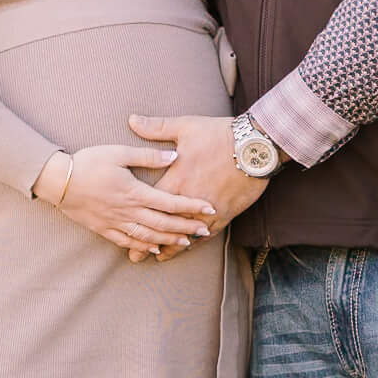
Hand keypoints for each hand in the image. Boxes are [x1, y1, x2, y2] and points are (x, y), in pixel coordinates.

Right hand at [47, 143, 215, 255]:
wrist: (58, 181)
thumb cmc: (88, 162)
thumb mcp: (118, 152)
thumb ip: (147, 156)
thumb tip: (174, 156)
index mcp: (134, 192)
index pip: (170, 202)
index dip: (192, 206)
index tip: (209, 209)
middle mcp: (128, 211)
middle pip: (164, 224)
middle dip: (187, 228)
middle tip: (205, 231)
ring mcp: (116, 222)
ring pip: (149, 236)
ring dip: (169, 241)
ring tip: (186, 243)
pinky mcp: (104, 229)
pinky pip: (128, 242)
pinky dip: (145, 247)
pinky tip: (156, 249)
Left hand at [124, 115, 267, 260]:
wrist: (254, 146)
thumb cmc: (219, 135)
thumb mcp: (185, 127)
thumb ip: (156, 128)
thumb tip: (131, 120)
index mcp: (176, 180)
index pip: (150, 205)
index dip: (135, 220)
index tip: (122, 232)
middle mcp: (189, 199)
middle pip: (164, 227)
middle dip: (148, 243)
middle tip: (134, 257)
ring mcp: (208, 210)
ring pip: (186, 235)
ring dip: (172, 248)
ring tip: (159, 257)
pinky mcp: (225, 213)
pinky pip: (208, 233)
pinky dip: (196, 242)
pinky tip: (189, 246)